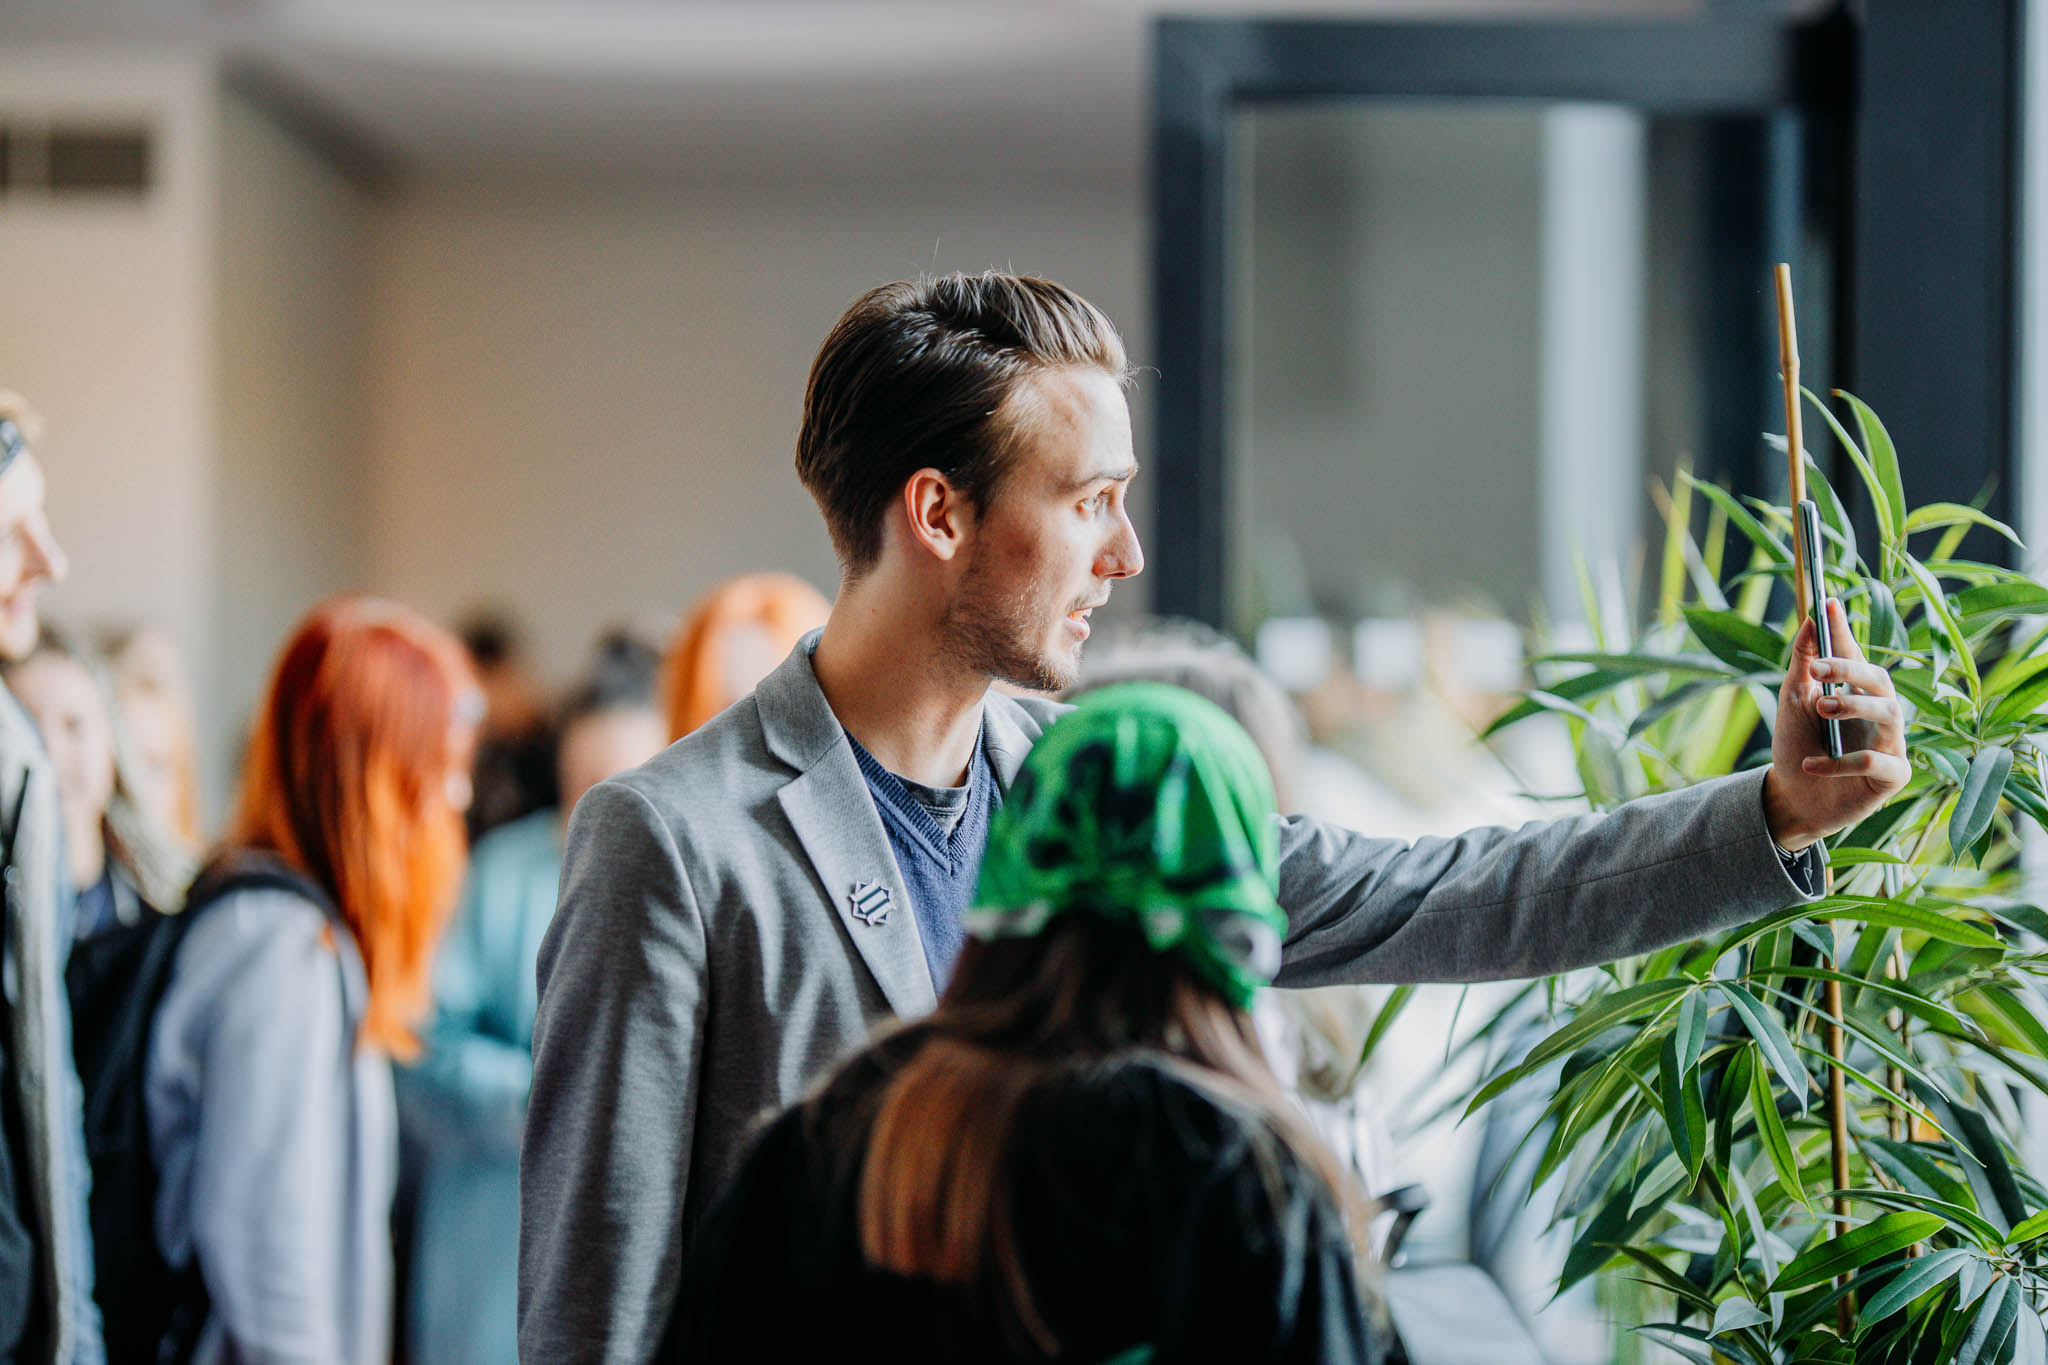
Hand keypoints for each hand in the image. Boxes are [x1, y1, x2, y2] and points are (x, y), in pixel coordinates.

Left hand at [1762, 597, 1909, 849]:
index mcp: (1855, 691)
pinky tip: (1812, 763)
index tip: (1828, 601)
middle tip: (1819, 669)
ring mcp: (1890, 744)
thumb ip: (1803, 663)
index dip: (1844, 629)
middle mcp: (1878, 713)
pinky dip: (1843, 762)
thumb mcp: (1792, 702)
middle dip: (1852, 670)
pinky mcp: (1892, 777)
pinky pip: (1879, 763)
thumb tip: (1812, 619)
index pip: (1854, 654)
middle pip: (1881, 681)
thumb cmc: (1797, 746)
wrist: (1791, 798)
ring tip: (1820, 708)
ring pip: (1891, 714)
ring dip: (1854, 707)